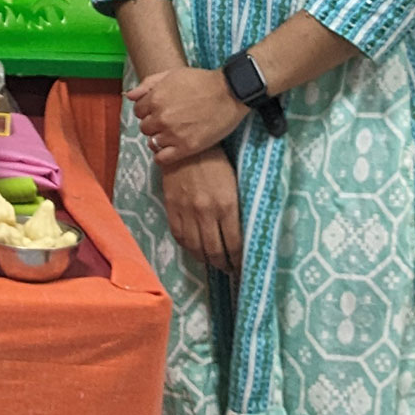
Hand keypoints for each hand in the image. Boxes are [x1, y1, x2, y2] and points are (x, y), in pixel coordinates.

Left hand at [131, 66, 245, 165]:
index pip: (138, 111)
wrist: (229, 93)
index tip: (157, 111)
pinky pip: (162, 158)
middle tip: (167, 122)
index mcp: (155, 98)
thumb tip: (129, 96)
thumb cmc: (201, 81)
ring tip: (172, 135)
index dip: (147, 111)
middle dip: (153, 124)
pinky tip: (170, 150)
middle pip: (144, 128)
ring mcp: (173, 134)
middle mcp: (161, 117)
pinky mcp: (186, 147)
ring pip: (153, 142)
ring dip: (159, 139)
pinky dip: (162, 156)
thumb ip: (147, 84)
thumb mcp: (172, 74)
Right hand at [159, 149, 243, 272]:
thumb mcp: (234, 183)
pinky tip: (195, 249)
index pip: (235, 244)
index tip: (242, 266)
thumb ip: (236, 209)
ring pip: (196, 248)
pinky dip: (188, 248)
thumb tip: (242, 233)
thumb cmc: (216, 161)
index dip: (239, 260)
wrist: (185, 145)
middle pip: (215, 251)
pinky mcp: (172, 207)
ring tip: (213, 262)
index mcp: (226, 205)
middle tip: (229, 268)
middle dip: (224, 264)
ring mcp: (186, 211)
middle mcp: (206, 212)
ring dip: (206, 260)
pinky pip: (179, 236)